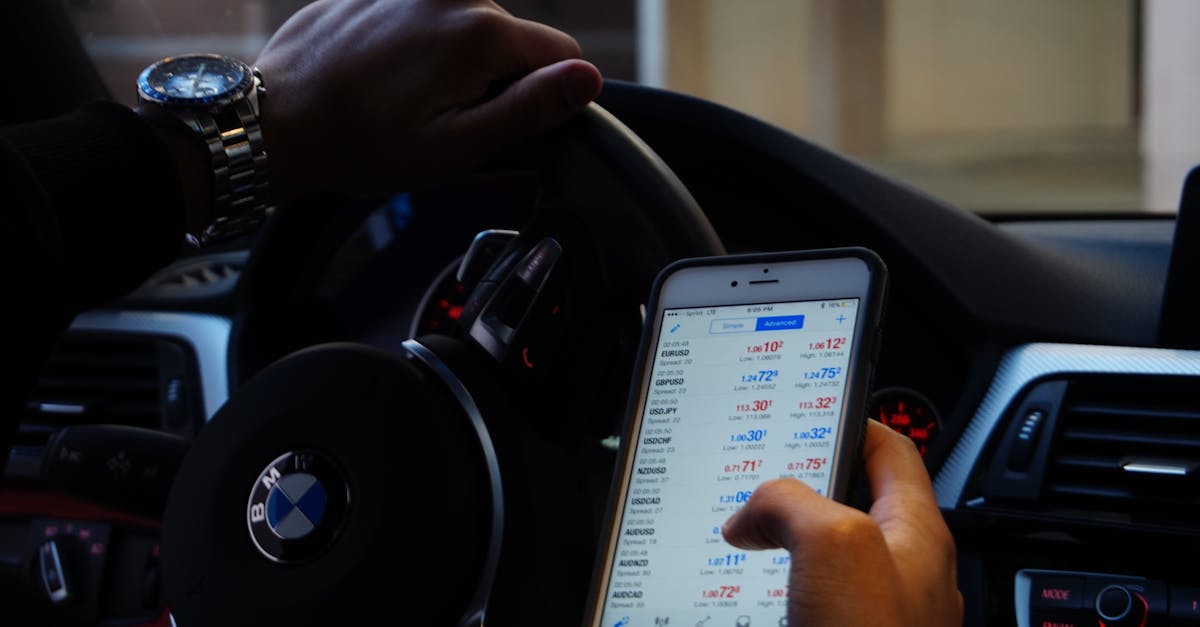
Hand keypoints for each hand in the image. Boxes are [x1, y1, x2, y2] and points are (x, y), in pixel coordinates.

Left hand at [254, 0, 601, 198]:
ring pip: (471, 25)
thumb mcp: (457, 146)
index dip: (542, 97)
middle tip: (441, 116)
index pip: (562, 55)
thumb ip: (531, 108)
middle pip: (513, 38)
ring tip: (406, 96)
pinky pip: (428, 13)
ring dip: (455, 59)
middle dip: (494, 77)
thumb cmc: (361, 144)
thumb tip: (588, 78)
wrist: (277, 121)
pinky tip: (386, 74)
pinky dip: (420, 42)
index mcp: (480, 33)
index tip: (497, 121)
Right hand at [722, 420, 962, 626]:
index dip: (851, 423)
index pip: (890, 452)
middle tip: (759, 484)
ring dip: (783, 542)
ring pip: (823, 556)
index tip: (812, 412)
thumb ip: (791, 503)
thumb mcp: (832, 543)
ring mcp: (878, 608)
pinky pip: (810, 597)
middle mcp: (903, 570)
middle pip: (849, 503)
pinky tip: (754, 588)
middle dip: (801, 489)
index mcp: (916, 532)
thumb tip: (754, 511)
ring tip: (747, 537)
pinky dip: (778, 585)